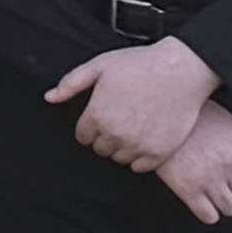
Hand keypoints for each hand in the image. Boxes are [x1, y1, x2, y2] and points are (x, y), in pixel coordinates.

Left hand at [47, 37, 219, 170]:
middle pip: (100, 149)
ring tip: (137, 126)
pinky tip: (148, 138)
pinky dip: (142, 157)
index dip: (92, 126)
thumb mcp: (100, 65)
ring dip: (124, 148)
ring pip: (119, 159)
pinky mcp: (158, 153)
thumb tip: (49, 97)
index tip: (106, 115)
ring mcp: (137, 146)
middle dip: (107, 137)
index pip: (83, 137)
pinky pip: (140, 167)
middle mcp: (114, 135)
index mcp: (96, 116)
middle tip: (123, 118)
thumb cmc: (141, 64)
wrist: (182, 70)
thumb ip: (71, 83)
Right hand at [153, 105, 231, 223]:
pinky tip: (203, 200)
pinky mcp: (188, 189)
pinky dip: (208, 212)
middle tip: (230, 185)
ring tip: (215, 191)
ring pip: (231, 209)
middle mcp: (231, 167)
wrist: (165, 117)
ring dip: (224, 203)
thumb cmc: (200, 120)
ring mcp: (210, 179)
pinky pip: (209, 216)